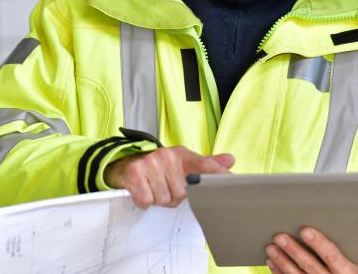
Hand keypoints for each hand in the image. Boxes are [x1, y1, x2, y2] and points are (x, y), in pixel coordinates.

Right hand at [104, 146, 233, 208]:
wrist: (127, 163)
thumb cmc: (160, 167)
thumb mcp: (184, 163)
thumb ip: (207, 165)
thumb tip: (230, 160)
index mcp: (183, 155)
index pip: (205, 164)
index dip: (218, 173)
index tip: (230, 180)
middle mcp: (168, 156)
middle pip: (181, 194)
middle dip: (173, 197)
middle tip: (165, 187)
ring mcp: (151, 163)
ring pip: (164, 199)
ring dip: (158, 199)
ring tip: (154, 188)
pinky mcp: (135, 173)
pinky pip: (147, 200)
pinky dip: (144, 201)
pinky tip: (144, 191)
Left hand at [266, 227, 357, 273]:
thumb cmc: (349, 268)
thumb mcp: (353, 258)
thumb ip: (341, 245)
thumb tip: (324, 218)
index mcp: (346, 270)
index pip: (331, 255)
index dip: (318, 243)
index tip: (305, 230)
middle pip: (310, 265)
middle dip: (294, 250)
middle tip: (280, 237)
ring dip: (282, 261)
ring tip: (271, 248)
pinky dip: (279, 272)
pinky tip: (272, 262)